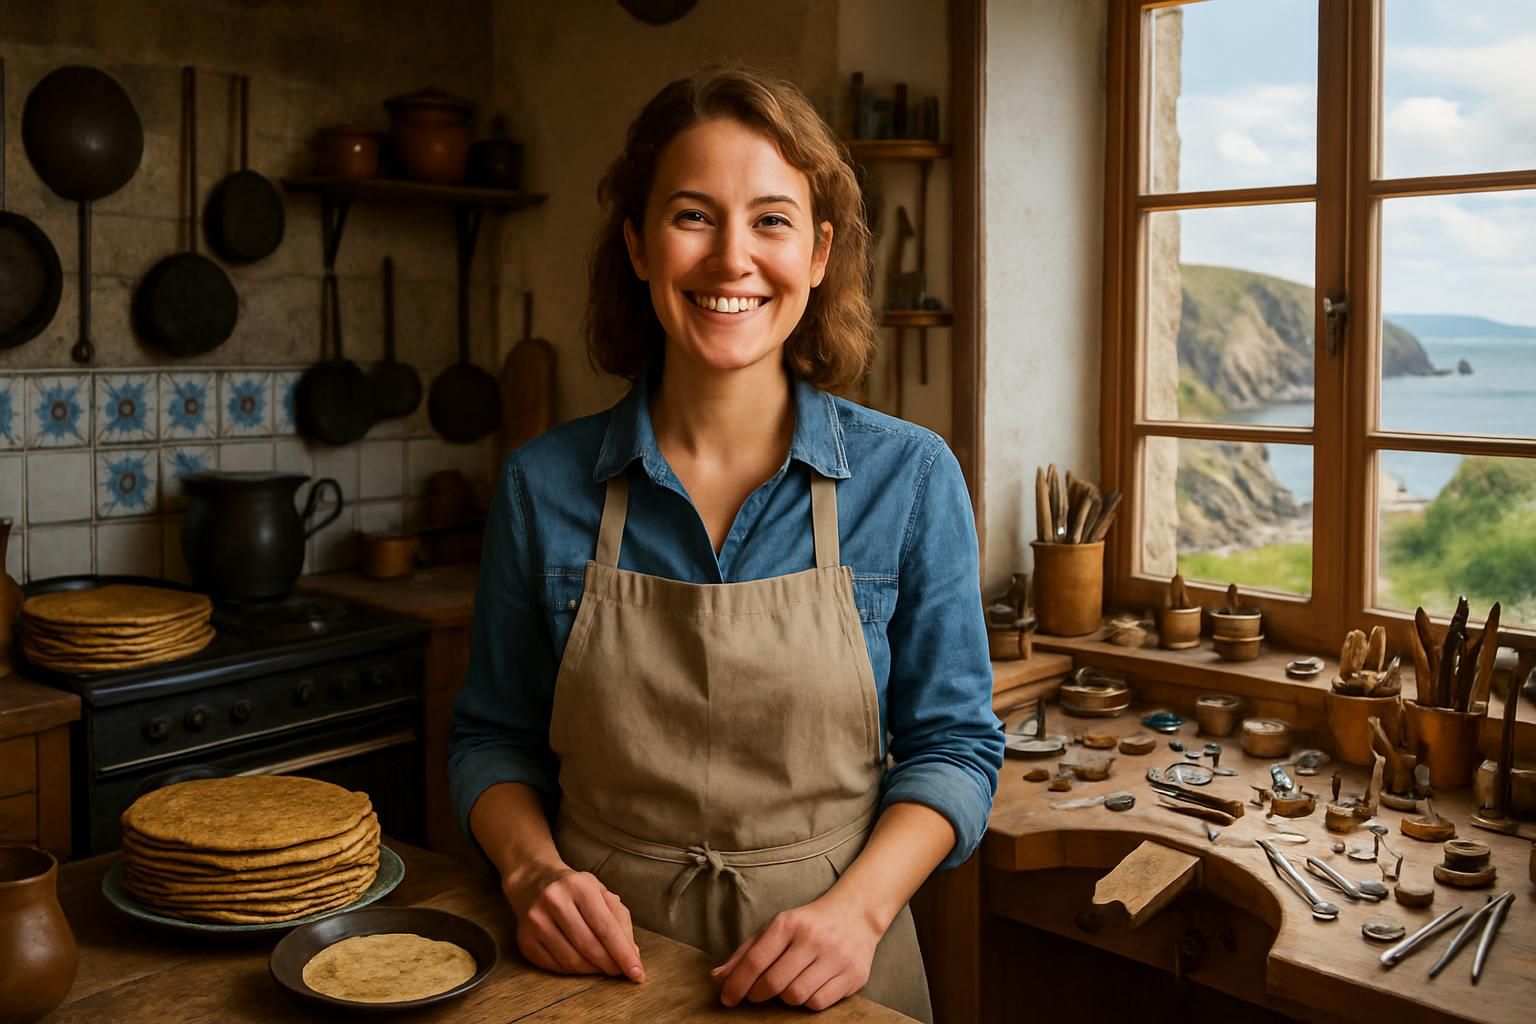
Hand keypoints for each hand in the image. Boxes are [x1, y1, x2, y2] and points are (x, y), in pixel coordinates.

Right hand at [501, 862, 644, 981]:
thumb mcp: (600, 892)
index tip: (637, 974)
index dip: (623, 954)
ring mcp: (536, 921)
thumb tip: (632, 954)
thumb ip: (619, 919)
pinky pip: (554, 967)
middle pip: (589, 946)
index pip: (606, 928)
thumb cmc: (574, 889)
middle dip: (610, 965)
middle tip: (621, 972)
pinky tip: (580, 963)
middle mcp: (554, 901)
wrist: (533, 881)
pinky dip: (572, 971)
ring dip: (592, 970)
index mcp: (579, 886)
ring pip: (571, 961)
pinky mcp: (525, 939)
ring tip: (601, 966)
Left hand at [711, 895, 882, 1010]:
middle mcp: (814, 938)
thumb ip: (747, 952)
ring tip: (788, 986)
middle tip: (757, 994)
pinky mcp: (854, 975)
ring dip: (785, 998)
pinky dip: (808, 1002)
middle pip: (774, 983)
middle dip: (759, 994)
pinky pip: (819, 1003)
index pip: (756, 960)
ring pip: (796, 996)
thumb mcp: (777, 927)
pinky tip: (809, 988)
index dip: (737, 985)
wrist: (857, 914)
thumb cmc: (809, 924)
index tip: (727, 999)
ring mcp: (836, 957)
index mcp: (790, 923)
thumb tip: (718, 978)